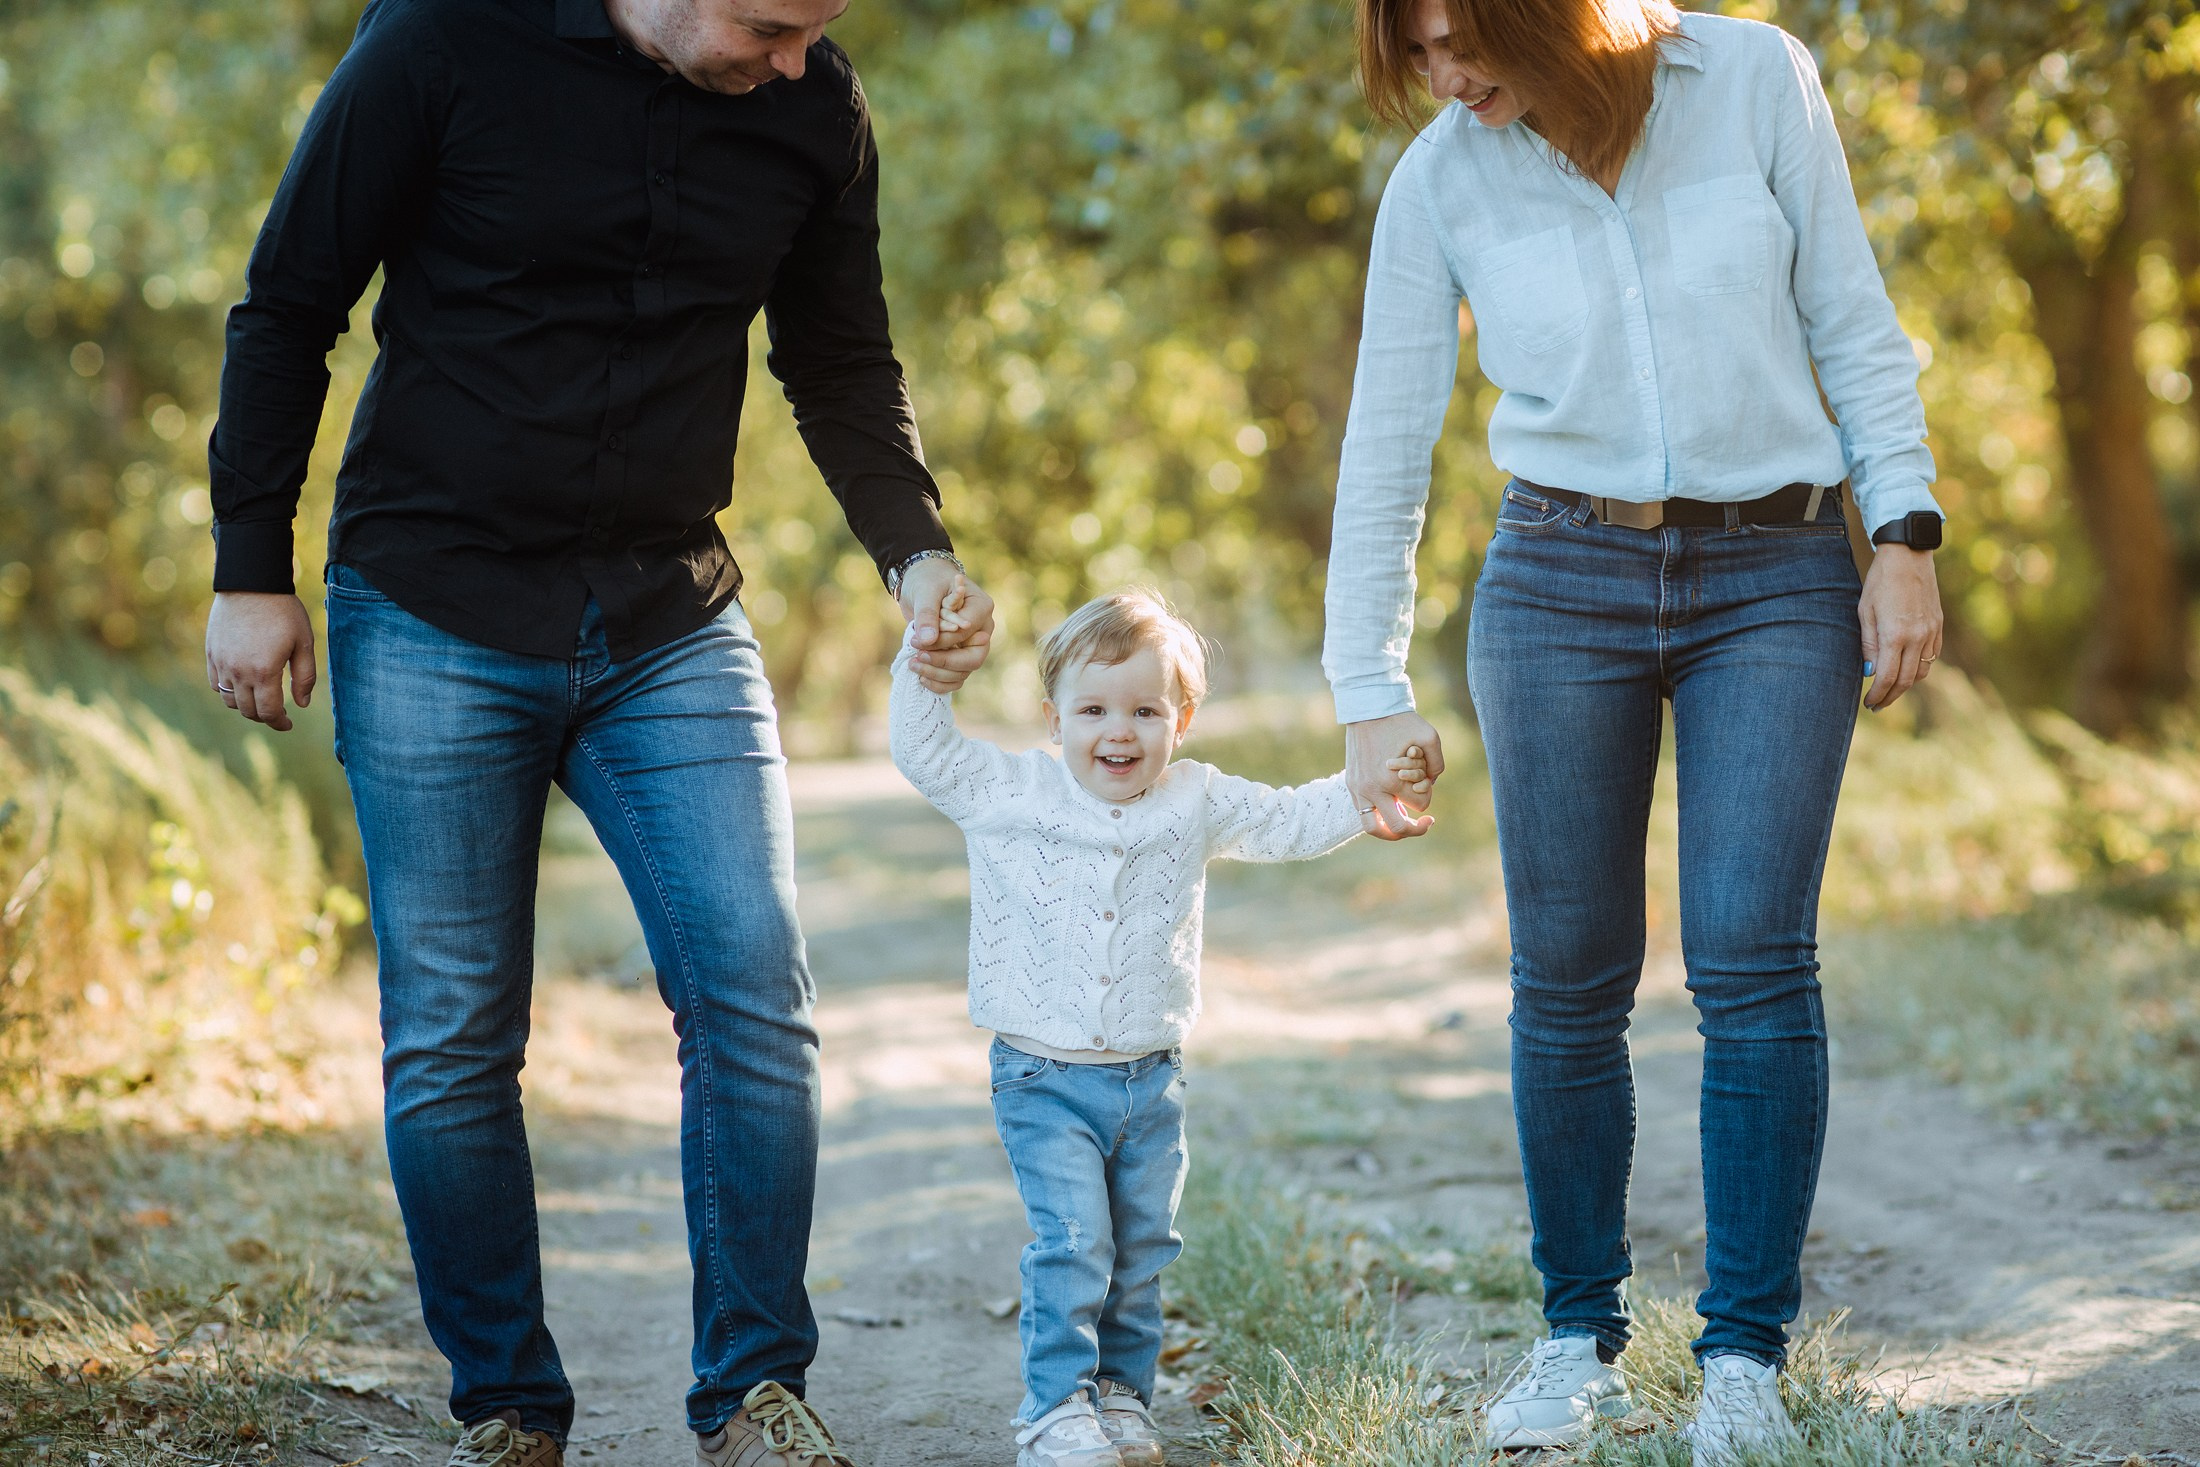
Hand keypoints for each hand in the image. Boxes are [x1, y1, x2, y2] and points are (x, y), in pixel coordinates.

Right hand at [206, 591, 316, 732]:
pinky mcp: (211, 653)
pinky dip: (228, 691)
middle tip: (277, 714)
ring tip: (261, 700)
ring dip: (246, 706)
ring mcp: (221, 663)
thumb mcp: (304, 643)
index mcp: (264, 672)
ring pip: (229, 700)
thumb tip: (301, 704)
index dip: (279, 723)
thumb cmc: (283, 612)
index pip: (268, 712)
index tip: (288, 724)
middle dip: (264, 717)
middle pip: (248, 710)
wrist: (251, 583)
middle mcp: (238, 672)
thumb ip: (305, 677)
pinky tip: (242, 686)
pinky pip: (215, 684)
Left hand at [899, 558, 994, 693]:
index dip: (943, 641)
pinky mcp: (960, 657)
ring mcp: (972, 646)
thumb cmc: (928, 582)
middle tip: (917, 658)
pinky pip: (957, 679)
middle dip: (944, 662)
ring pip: (964, 672)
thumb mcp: (926, 591)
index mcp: (981, 608)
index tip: (916, 640)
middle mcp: (982, 630)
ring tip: (913, 665)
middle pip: (974, 659)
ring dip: (938, 674)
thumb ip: (927, 614)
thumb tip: (927, 641)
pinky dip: (940, 683)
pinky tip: (921, 678)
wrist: (923, 584)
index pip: (966, 633)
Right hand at [1345, 711, 1444, 839]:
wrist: (1367, 707)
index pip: (1420, 806)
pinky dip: (1378, 816)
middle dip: (1416, 829)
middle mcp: (1373, 790)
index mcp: (1392, 781)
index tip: (1427, 784)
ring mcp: (1358, 789)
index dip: (1428, 797)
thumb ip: (1438, 764)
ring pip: (1373, 828)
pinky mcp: (1351, 784)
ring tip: (1403, 825)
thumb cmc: (1401, 721)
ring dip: (1390, 832)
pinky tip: (1389, 805)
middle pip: (1398, 828)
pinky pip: (1363, 812)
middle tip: (1426, 823)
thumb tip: (1431, 783)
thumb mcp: (1430, 737)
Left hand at [1858, 544, 1941, 711]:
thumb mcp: (1865, 612)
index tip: (1869, 703)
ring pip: (1922, 671)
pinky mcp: (1938, 626)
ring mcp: (1931, 632)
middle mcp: (1917, 637)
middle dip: (1891, 696)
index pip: (1888, 678)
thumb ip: (1868, 644)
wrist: (1908, 556)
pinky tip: (1906, 670)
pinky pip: (1931, 656)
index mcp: (1896, 635)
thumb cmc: (1880, 582)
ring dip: (1906, 685)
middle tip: (1877, 705)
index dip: (1878, 694)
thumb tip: (1870, 673)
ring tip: (1890, 691)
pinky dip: (1919, 669)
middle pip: (1907, 680)